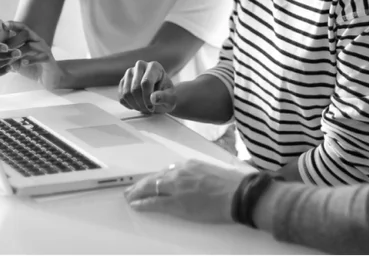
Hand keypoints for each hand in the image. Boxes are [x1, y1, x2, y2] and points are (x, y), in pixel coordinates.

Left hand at [4, 21, 67, 90]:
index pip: (22, 27)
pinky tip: (23, 63)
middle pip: (26, 33)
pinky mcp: (49, 60)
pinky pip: (41, 57)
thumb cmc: (32, 68)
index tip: (3, 25)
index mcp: (31, 39)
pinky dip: (31, 59)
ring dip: (20, 51)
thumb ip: (9, 56)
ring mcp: (44, 50)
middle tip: (3, 48)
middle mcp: (38, 42)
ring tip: (11, 57)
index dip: (13, 25)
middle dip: (13, 40)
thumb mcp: (18, 60)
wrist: (50, 78)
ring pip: (32, 45)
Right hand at [118, 60, 175, 114]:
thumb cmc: (166, 95)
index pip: (146, 82)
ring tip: (144, 108)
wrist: (160, 95)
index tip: (151, 107)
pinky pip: (121, 97)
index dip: (147, 98)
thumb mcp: (171, 98)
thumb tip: (153, 98)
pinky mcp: (123, 81)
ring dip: (135, 105)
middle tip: (148, 110)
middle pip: (135, 88)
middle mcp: (140, 66)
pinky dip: (129, 105)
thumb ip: (164, 97)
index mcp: (154, 66)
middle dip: (141, 103)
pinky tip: (137, 105)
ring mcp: (130, 73)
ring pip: (126, 93)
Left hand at [124, 160, 246, 223]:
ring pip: (151, 187)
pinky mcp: (176, 203)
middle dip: (143, 183)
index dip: (158, 177)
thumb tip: (199, 179)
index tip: (153, 180)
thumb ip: (202, 173)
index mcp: (191, 164)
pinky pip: (154, 202)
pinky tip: (136, 205)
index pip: (168, 170)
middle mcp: (181, 172)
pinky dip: (143, 203)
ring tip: (130, 195)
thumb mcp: (215, 171)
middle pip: (156, 177)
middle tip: (133, 188)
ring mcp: (177, 188)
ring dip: (139, 191)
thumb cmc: (234, 184)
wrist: (238, 195)